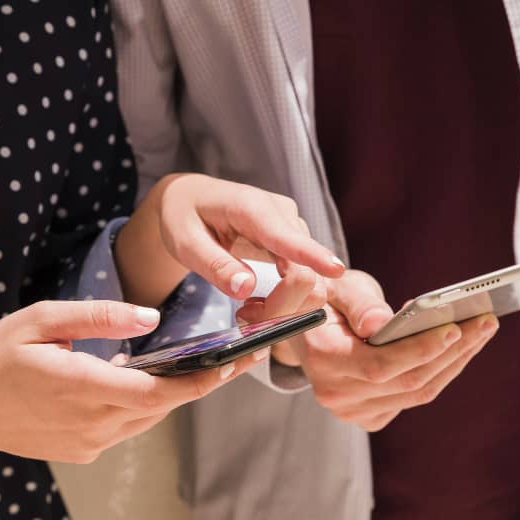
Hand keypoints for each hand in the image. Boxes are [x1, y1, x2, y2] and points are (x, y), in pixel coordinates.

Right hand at [0, 300, 259, 462]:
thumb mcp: (40, 320)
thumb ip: (98, 316)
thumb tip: (151, 319)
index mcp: (85, 388)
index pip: (163, 390)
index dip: (205, 379)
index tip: (237, 362)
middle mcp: (95, 424)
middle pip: (166, 405)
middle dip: (201, 382)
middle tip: (233, 357)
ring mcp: (90, 443)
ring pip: (150, 418)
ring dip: (173, 394)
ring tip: (198, 364)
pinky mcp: (85, 451)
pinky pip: (128, 426)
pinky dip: (143, 404)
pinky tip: (140, 380)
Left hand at [117, 174, 344, 306]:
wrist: (190, 200)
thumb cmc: (183, 217)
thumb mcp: (185, 243)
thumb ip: (215, 266)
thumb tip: (246, 288)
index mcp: (251, 208)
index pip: (288, 236)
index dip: (313, 256)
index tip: (335, 270)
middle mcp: (282, 214)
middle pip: (304, 271)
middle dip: (281, 307)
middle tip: (243, 318)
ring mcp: (293, 228)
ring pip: (310, 281)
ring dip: (283, 307)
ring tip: (245, 310)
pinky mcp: (296, 242)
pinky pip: (305, 280)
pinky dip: (285, 300)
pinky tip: (256, 301)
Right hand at [244, 270, 497, 431]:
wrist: (309, 329)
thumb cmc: (327, 300)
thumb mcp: (339, 287)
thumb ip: (358, 303)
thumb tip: (380, 323)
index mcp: (323, 360)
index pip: (380, 366)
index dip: (419, 350)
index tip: (454, 328)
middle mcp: (336, 394)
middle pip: (408, 382)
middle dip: (452, 351)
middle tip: (484, 322)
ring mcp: (353, 411)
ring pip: (418, 393)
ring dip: (455, 361)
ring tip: (481, 330)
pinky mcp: (371, 416)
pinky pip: (415, 397)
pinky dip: (441, 372)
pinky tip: (460, 346)